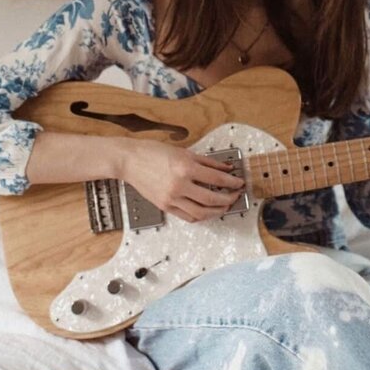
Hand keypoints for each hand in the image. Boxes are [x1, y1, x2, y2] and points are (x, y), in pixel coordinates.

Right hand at [124, 140, 244, 222]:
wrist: (129, 160)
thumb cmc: (153, 152)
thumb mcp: (184, 152)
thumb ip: (207, 162)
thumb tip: (225, 168)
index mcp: (185, 168)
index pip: (217, 179)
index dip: (232, 182)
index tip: (239, 183)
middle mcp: (179, 185)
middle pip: (212, 199)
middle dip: (228, 198)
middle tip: (235, 195)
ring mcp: (171, 198)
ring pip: (201, 212)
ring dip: (217, 211)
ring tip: (224, 205)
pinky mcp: (165, 206)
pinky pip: (188, 216)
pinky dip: (201, 216)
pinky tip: (207, 211)